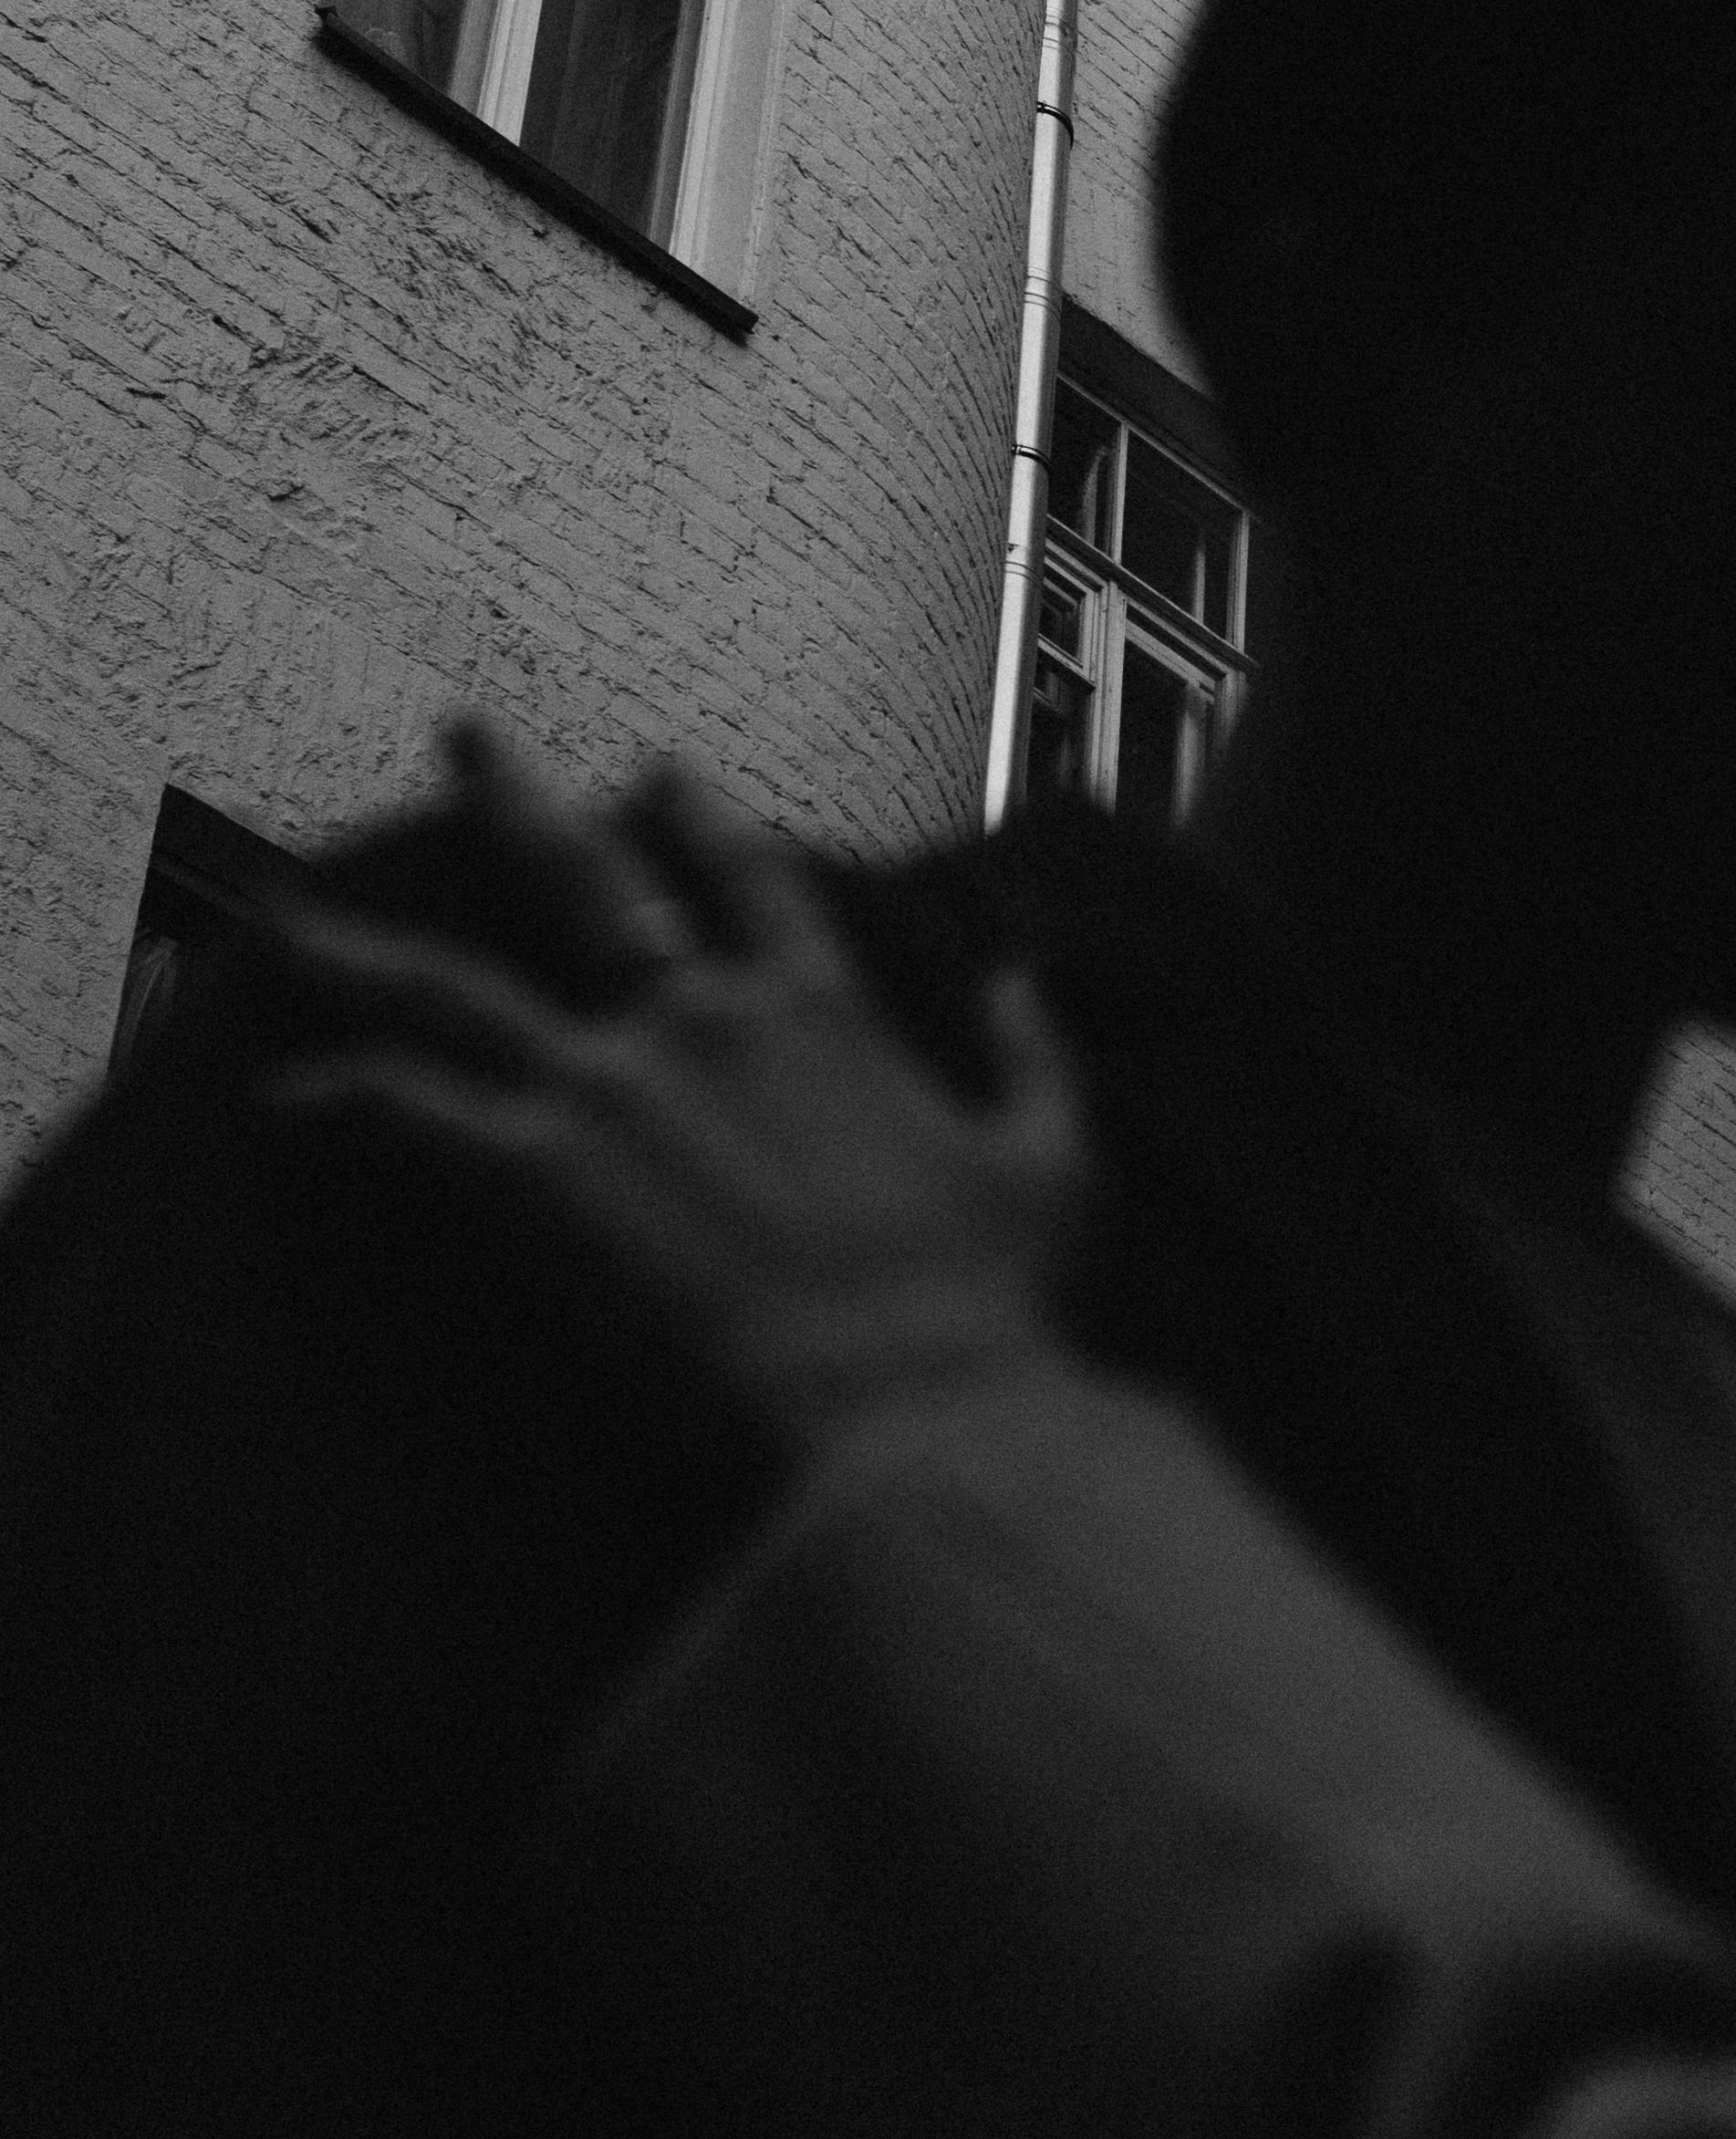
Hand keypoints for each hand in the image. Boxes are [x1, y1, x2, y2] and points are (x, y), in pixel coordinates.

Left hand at [260, 736, 1086, 1492]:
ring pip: (453, 989)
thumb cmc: (981, 1302)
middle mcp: (701, 1018)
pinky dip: (340, 1099)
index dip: (699, 817)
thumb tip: (1020, 974)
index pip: (746, 876)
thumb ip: (1029, 1052)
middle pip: (582, 878)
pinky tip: (284, 1098)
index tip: (659, 773)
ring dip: (363, 952)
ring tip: (288, 918)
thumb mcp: (1049, 1158)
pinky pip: (407, 1114)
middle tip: (465, 736)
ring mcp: (609, 1086)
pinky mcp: (535, 1171)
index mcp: (819, 1009)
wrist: (903, 1401)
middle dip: (516, 799)